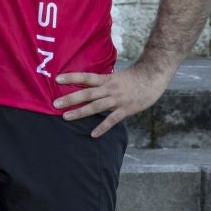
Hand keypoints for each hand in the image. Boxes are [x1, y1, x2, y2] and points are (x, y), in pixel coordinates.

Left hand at [53, 64, 168, 136]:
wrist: (155, 76)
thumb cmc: (135, 77)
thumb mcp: (116, 77)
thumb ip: (103, 83)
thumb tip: (88, 86)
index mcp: (107, 79)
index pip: (86, 77)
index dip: (72, 77)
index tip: (57, 79)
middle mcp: (110, 88)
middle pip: (87, 93)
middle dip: (71, 98)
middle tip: (55, 103)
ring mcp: (118, 99)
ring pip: (96, 106)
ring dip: (81, 112)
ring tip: (66, 117)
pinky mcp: (127, 109)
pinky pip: (113, 119)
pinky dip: (102, 127)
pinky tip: (93, 134)